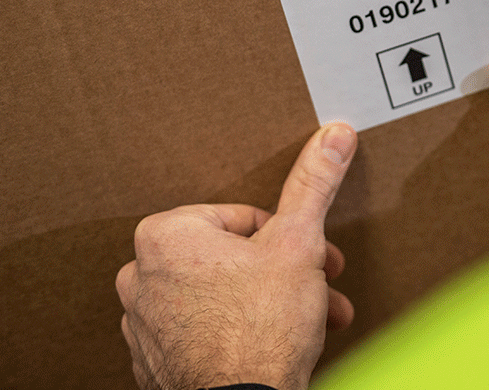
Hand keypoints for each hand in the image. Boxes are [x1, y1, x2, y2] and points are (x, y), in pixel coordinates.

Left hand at [115, 122, 356, 389]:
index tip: (311, 256)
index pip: (243, 218)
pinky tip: (274, 343)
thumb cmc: (262, 328)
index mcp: (167, 235)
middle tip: (316, 284)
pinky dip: (239, 332)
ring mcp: (144, 326)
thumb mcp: (299, 241)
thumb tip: (333, 136)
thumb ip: (313, 184)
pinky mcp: (154, 364)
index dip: (287, 237)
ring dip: (269, 302)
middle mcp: (141, 277)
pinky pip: (204, 332)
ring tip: (306, 319)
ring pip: (222, 295)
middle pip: (233, 257)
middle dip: (284, 272)